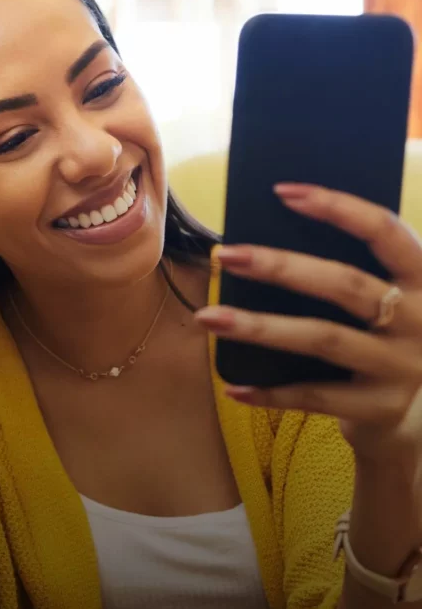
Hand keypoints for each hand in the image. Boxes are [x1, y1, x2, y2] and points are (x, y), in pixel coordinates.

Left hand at [195, 184, 421, 460]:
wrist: (420, 416)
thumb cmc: (389, 341)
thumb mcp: (391, 300)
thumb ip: (355, 273)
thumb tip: (272, 240)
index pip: (385, 230)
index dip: (338, 207)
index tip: (283, 192)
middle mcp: (420, 319)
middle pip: (343, 284)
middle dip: (279, 267)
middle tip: (225, 255)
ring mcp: (401, 366)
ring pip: (322, 339)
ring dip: (259, 327)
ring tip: (208, 317)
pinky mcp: (380, 407)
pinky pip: (314, 397)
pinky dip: (270, 393)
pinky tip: (232, 386)